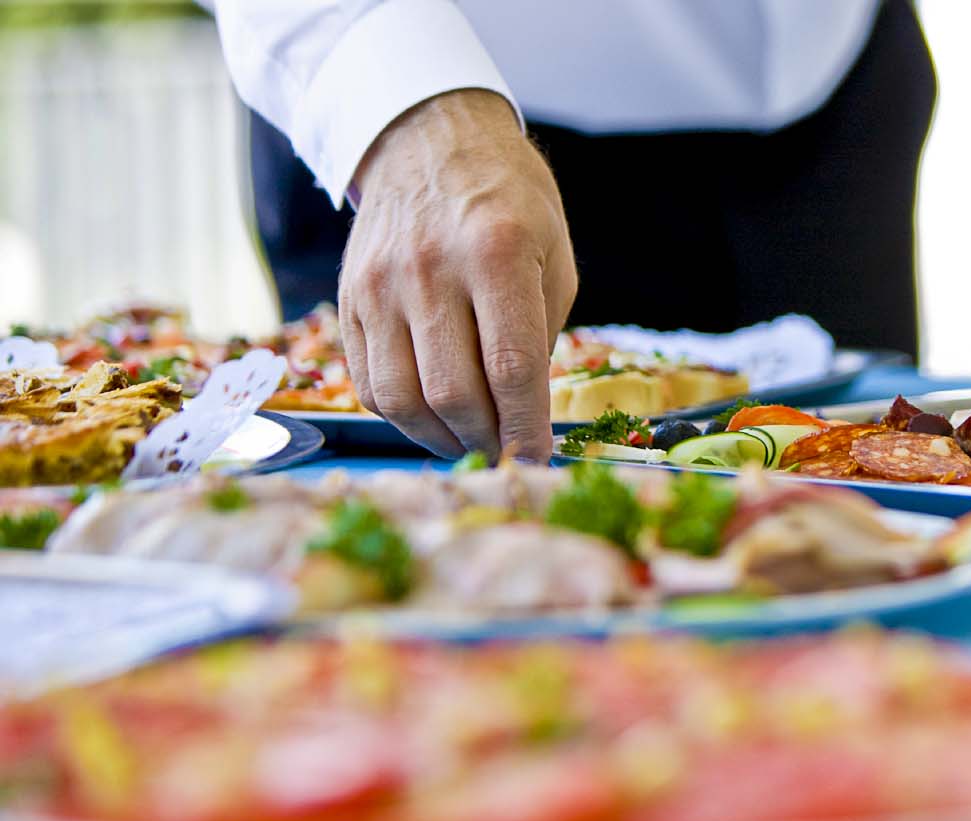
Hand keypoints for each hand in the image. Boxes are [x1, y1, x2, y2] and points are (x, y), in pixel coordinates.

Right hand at [340, 89, 576, 460]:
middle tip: (506, 451)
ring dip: (441, 438)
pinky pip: (368, 383)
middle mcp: (431, 269)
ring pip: (402, 399)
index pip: (511, 367)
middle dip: (486, 439)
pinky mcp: (348, 299)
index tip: (538, 462)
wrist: (428, 140)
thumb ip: (540, 333)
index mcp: (496, 253)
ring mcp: (380, 286)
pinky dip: (403, 416)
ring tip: (470, 441)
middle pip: (453, 392)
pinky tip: (433, 417)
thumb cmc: (508, 202)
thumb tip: (524, 414)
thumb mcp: (552, 255)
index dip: (526, 429)